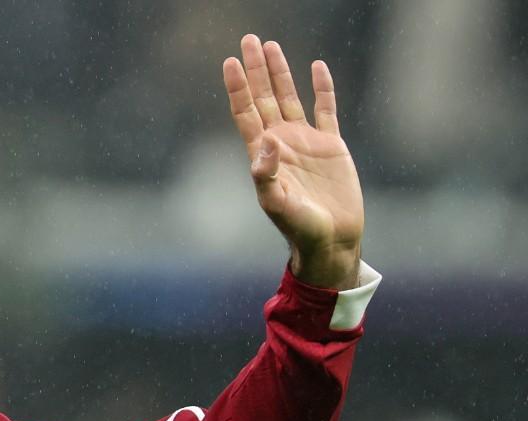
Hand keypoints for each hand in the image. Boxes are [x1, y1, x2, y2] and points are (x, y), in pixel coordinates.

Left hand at [223, 35, 362, 289]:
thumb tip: (266, 141)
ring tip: (271, 45)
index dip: (237, 88)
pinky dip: (322, 88)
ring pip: (290, 97)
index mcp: (263, 154)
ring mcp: (306, 142)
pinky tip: (317, 67)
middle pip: (264, 97)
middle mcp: (281, 143)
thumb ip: (266, 175)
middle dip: (255, 70)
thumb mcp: (276, 203)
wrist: (330, 241)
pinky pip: (326, 110)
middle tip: (248, 39)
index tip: (229, 61)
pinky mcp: (331, 146)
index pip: (245, 112)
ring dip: (281, 72)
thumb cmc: (298, 228)